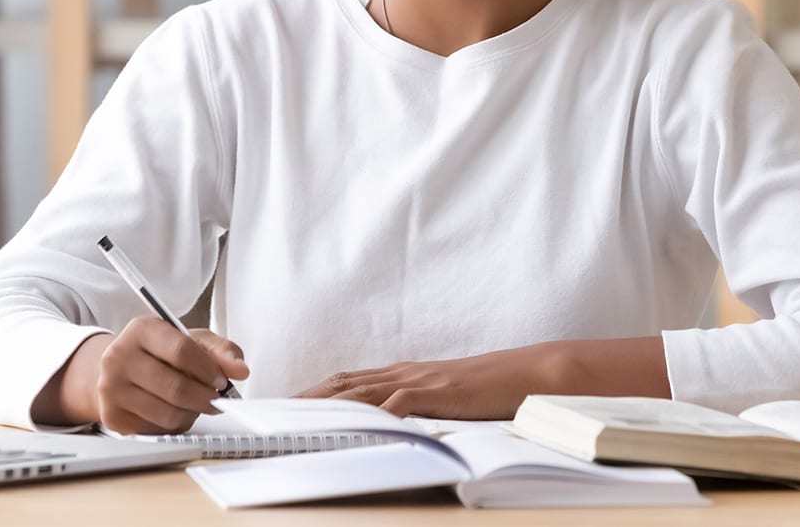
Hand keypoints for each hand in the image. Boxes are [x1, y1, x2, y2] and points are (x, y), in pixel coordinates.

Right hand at [93, 318, 248, 434]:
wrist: (118, 368)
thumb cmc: (159, 353)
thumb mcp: (191, 340)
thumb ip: (220, 351)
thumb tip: (240, 370)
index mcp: (141, 330)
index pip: (182, 351)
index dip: (208, 370)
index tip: (221, 380)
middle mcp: (119, 357)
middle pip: (176, 387)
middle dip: (205, 398)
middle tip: (215, 400)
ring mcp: (111, 389)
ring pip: (168, 414)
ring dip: (191, 415)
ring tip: (195, 405)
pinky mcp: (112, 417)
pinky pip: (156, 431)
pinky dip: (173, 426)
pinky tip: (173, 412)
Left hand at [295, 344, 563, 419]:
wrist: (524, 373)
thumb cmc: (485, 390)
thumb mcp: (441, 400)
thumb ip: (414, 407)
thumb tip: (389, 424)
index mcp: (402, 375)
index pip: (347, 382)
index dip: (314, 393)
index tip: (285, 405)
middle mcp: (404, 373)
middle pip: (344, 384)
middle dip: (307, 398)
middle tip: (275, 414)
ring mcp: (420, 381)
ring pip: (363, 390)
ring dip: (328, 405)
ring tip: (299, 419)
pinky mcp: (439, 393)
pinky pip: (401, 403)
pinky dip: (377, 414)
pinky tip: (359, 425)